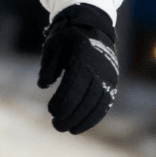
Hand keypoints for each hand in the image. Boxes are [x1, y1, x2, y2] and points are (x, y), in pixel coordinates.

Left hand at [37, 3, 117, 133]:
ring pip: (97, 103)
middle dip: (71, 115)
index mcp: (83, 56)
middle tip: (56, 126)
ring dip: (82, 120)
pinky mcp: (112, 82)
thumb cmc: (68, 37)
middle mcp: (99, 67)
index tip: (51, 111)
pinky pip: (105, 104)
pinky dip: (93, 117)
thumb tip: (43, 85)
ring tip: (67, 129)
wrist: (93, 27)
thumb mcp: (54, 45)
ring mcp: (108, 75)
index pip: (74, 84)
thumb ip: (48, 65)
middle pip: (86, 97)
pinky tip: (80, 127)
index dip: (63, 100)